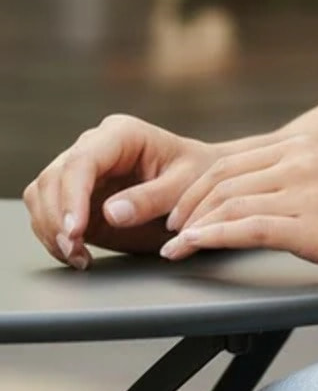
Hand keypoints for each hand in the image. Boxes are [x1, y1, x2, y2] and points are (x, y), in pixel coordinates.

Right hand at [24, 114, 220, 269]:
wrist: (203, 184)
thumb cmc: (199, 177)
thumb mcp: (185, 186)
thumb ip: (152, 198)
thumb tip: (110, 213)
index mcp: (122, 134)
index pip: (82, 161)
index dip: (72, 196)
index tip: (76, 229)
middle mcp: (95, 146)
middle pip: (54, 178)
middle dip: (57, 217)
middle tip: (75, 249)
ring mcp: (82, 170)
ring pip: (42, 194)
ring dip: (50, 229)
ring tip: (77, 255)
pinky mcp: (76, 194)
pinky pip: (47, 212)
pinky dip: (53, 236)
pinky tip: (76, 254)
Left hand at [159, 136, 317, 282]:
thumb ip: (301, 185)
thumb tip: (263, 206)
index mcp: (306, 149)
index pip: (233, 164)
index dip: (198, 188)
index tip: (182, 211)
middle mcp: (302, 162)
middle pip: (223, 180)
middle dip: (187, 206)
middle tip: (170, 230)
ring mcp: (306, 192)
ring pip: (228, 204)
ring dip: (191, 227)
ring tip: (173, 246)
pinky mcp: (311, 225)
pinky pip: (245, 228)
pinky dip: (209, 239)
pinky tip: (191, 249)